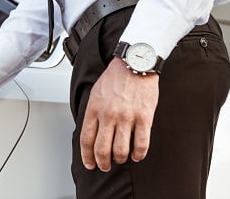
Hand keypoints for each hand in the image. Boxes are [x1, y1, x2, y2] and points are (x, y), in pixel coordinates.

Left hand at [80, 57, 158, 171]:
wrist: (135, 63)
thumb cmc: (116, 77)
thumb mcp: (96, 92)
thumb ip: (93, 112)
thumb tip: (90, 131)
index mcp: (94, 108)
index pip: (86, 139)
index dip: (87, 156)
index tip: (90, 164)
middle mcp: (108, 114)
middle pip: (102, 148)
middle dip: (102, 162)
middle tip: (105, 166)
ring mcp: (126, 117)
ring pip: (120, 150)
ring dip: (120, 159)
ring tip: (121, 159)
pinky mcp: (144, 117)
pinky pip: (141, 144)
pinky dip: (139, 154)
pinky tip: (137, 155)